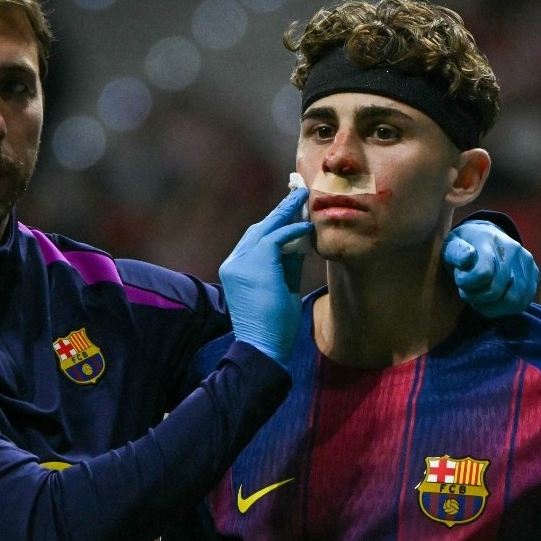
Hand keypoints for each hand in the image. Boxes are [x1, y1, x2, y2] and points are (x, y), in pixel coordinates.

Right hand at [219, 187, 311, 368]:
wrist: (264, 346)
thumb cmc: (274, 325)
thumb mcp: (281, 286)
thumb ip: (287, 262)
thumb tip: (301, 239)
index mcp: (236, 269)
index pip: (256, 239)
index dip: (275, 223)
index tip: (293, 211)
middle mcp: (234, 262)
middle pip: (258, 229)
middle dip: (280, 211)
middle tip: (300, 194)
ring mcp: (240, 262)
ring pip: (265, 228)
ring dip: (287, 212)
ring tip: (304, 198)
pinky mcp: (254, 263)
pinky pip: (276, 238)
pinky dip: (293, 230)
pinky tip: (307, 227)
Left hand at [442, 220, 538, 317]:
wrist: (484, 237)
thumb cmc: (464, 246)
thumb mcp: (452, 245)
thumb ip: (456, 252)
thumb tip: (467, 259)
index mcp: (489, 241)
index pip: (483, 274)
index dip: (466, 284)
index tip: (459, 281)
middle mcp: (512, 250)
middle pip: (496, 291)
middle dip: (476, 298)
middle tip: (467, 293)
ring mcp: (526, 262)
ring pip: (514, 300)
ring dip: (492, 307)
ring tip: (480, 299)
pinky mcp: (534, 274)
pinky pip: (523, 302)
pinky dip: (505, 309)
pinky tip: (492, 302)